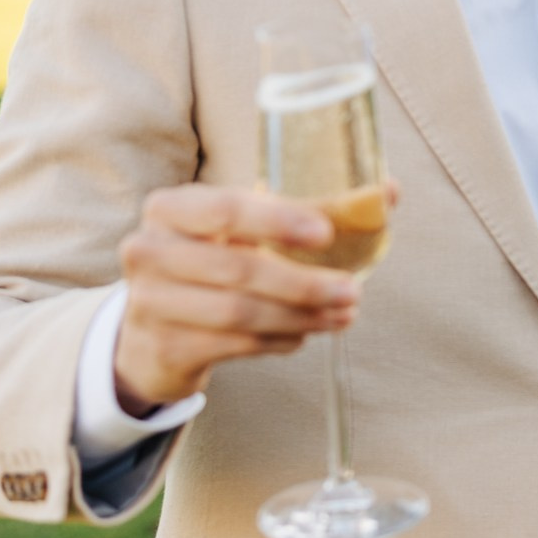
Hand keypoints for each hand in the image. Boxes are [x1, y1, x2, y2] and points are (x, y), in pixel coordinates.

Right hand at [112, 184, 359, 413]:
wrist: (152, 329)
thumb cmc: (214, 261)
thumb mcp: (245, 229)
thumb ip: (310, 207)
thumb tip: (389, 191)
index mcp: (170, 208)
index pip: (225, 208)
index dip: (279, 220)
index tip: (327, 233)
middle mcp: (148, 251)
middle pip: (239, 268)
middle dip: (305, 283)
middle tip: (353, 291)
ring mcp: (150, 303)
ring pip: (241, 312)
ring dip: (302, 316)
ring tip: (343, 315)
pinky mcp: (164, 347)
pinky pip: (236, 345)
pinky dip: (280, 340)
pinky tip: (304, 335)